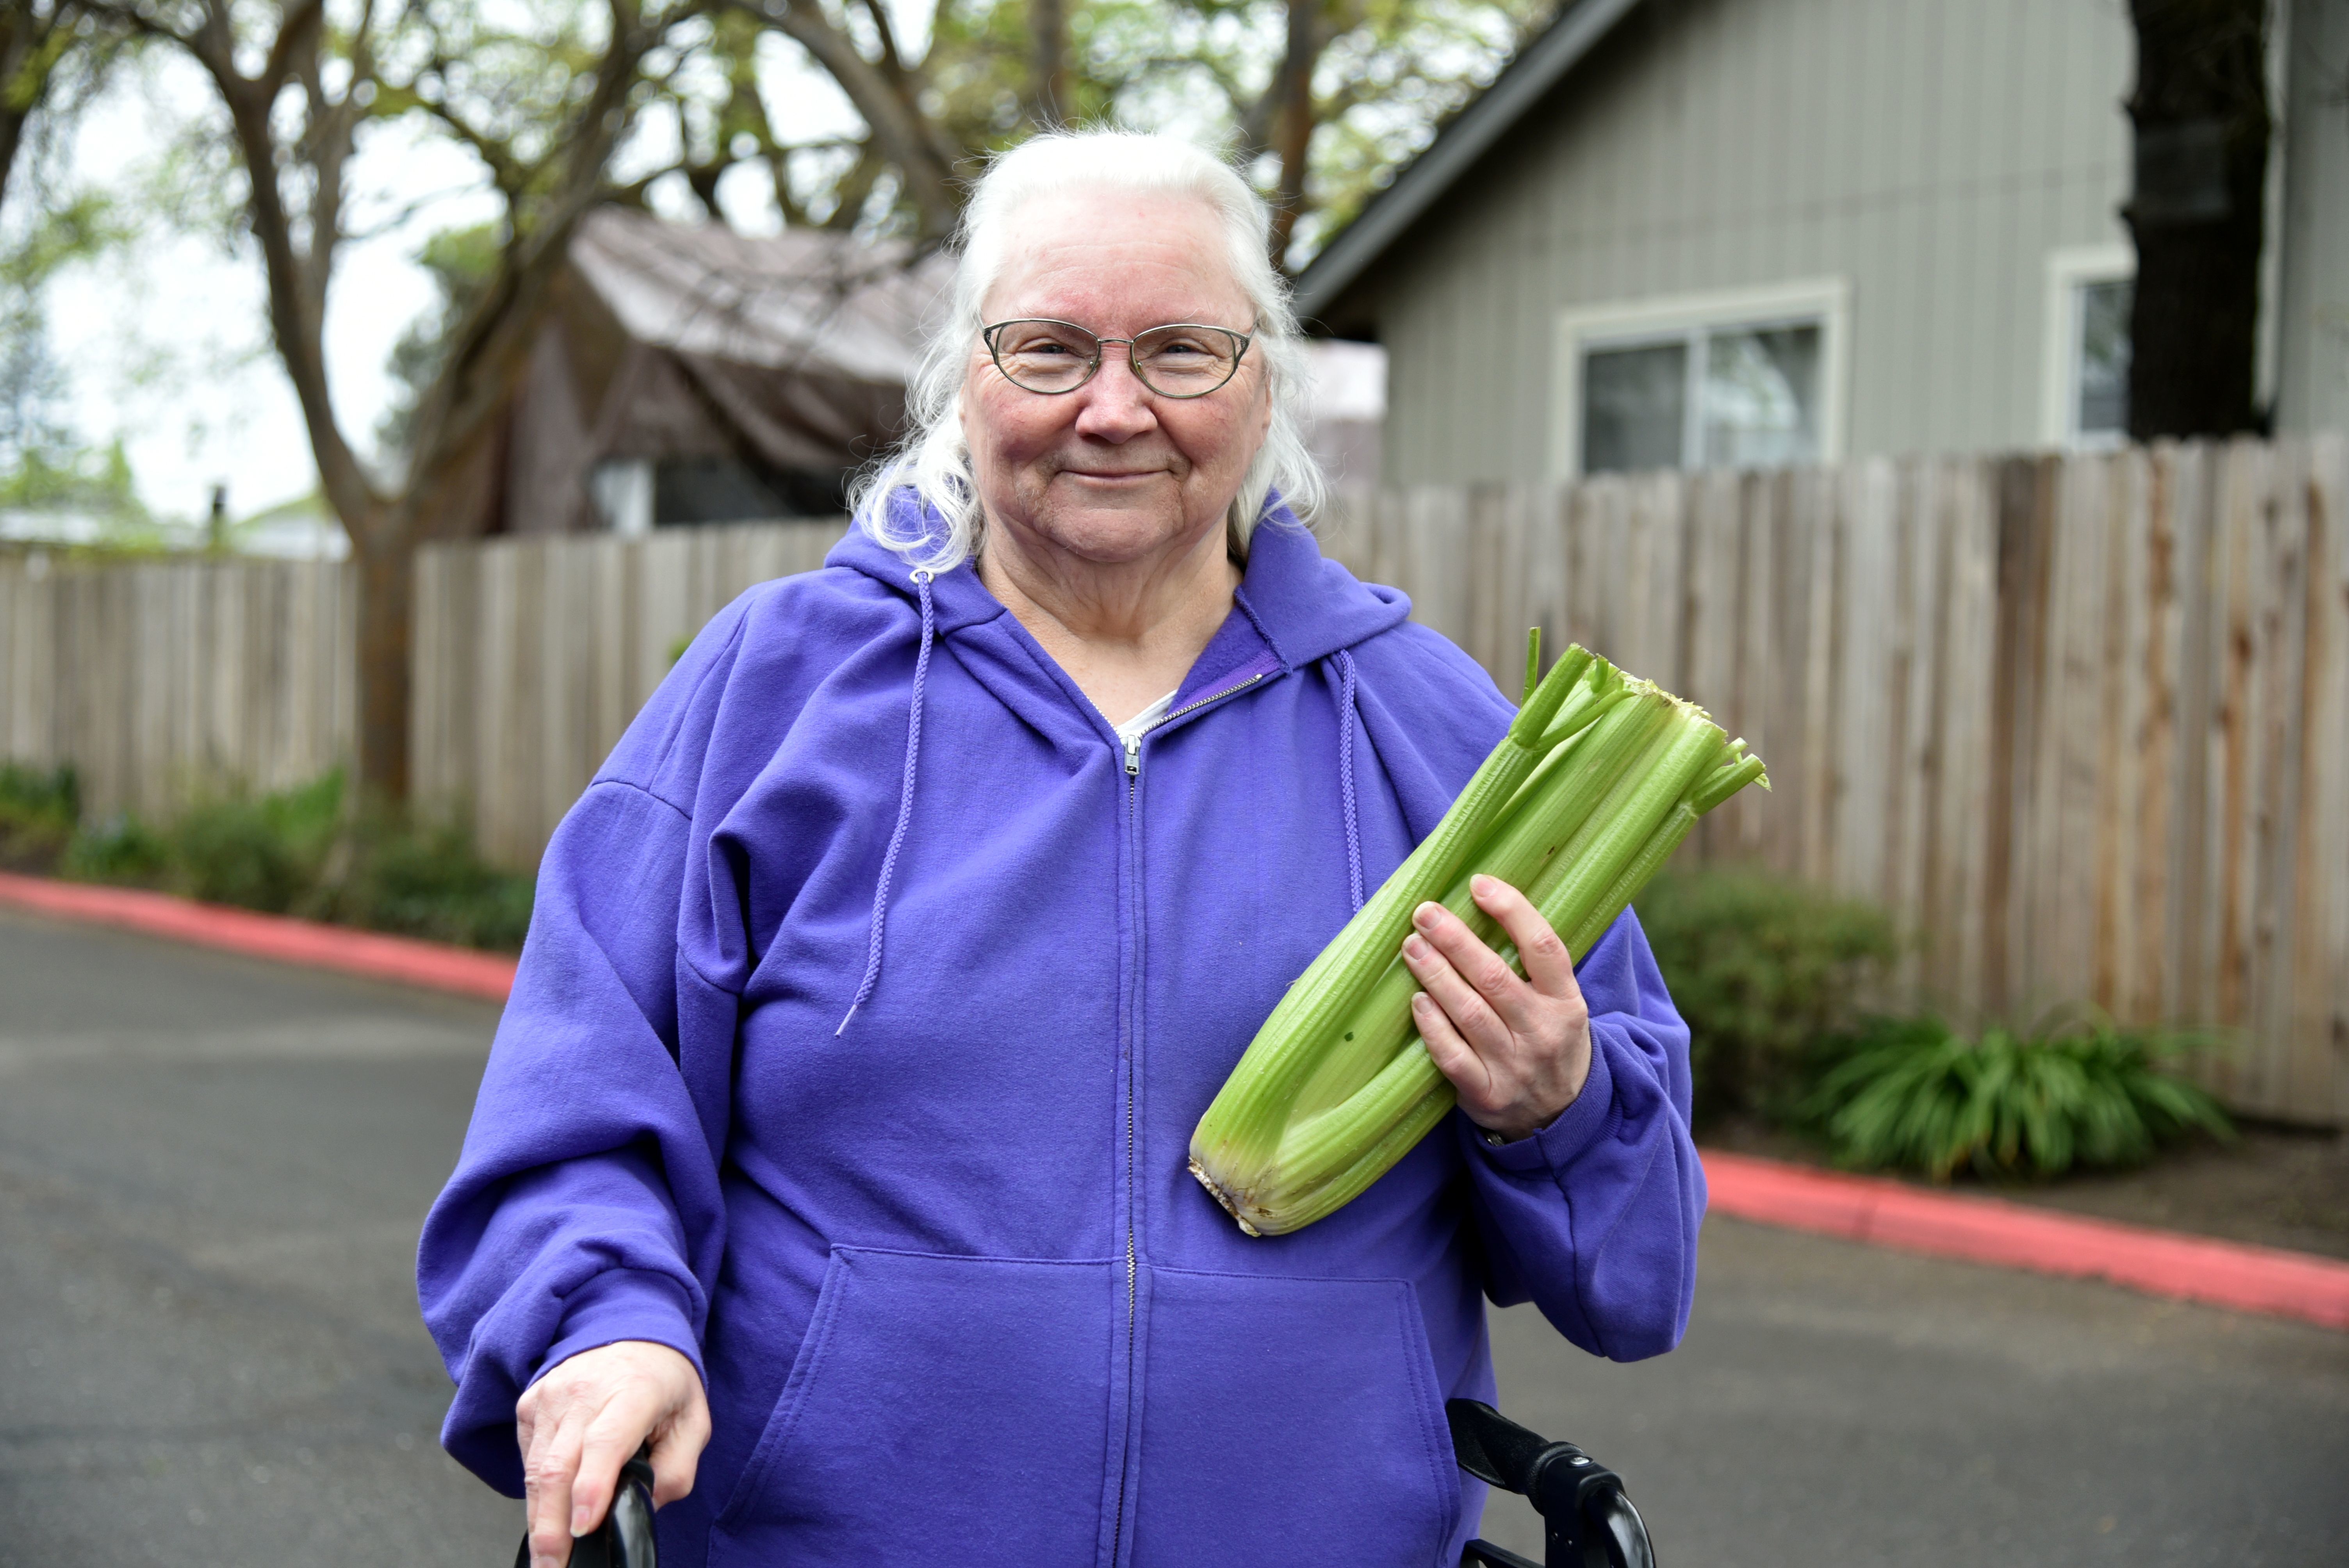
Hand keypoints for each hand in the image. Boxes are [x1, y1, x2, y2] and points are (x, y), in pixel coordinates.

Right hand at [516, 1339, 709, 1567]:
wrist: (631, 1330)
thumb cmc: (665, 1382)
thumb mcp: (693, 1422)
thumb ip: (675, 1470)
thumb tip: (642, 1508)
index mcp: (634, 1391)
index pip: (607, 1441)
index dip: (592, 1486)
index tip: (583, 1526)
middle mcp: (585, 1390)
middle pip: (560, 1466)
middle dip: (552, 1526)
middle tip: (554, 1566)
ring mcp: (551, 1396)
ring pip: (537, 1469)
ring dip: (538, 1519)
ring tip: (547, 1558)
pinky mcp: (530, 1404)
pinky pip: (529, 1457)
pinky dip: (537, 1490)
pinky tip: (549, 1509)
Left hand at [1401, 874, 1592, 1142]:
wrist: (1562, 1115)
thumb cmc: (1550, 1042)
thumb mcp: (1560, 1004)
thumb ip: (1532, 966)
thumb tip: (1482, 904)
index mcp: (1566, 1002)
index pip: (1544, 946)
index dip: (1512, 911)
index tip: (1479, 883)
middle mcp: (1543, 1032)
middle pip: (1495, 977)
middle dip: (1455, 940)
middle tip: (1425, 912)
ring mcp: (1515, 1066)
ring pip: (1470, 1013)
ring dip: (1436, 974)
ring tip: (1412, 946)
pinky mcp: (1486, 1094)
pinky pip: (1452, 1056)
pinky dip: (1432, 1026)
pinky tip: (1417, 1000)